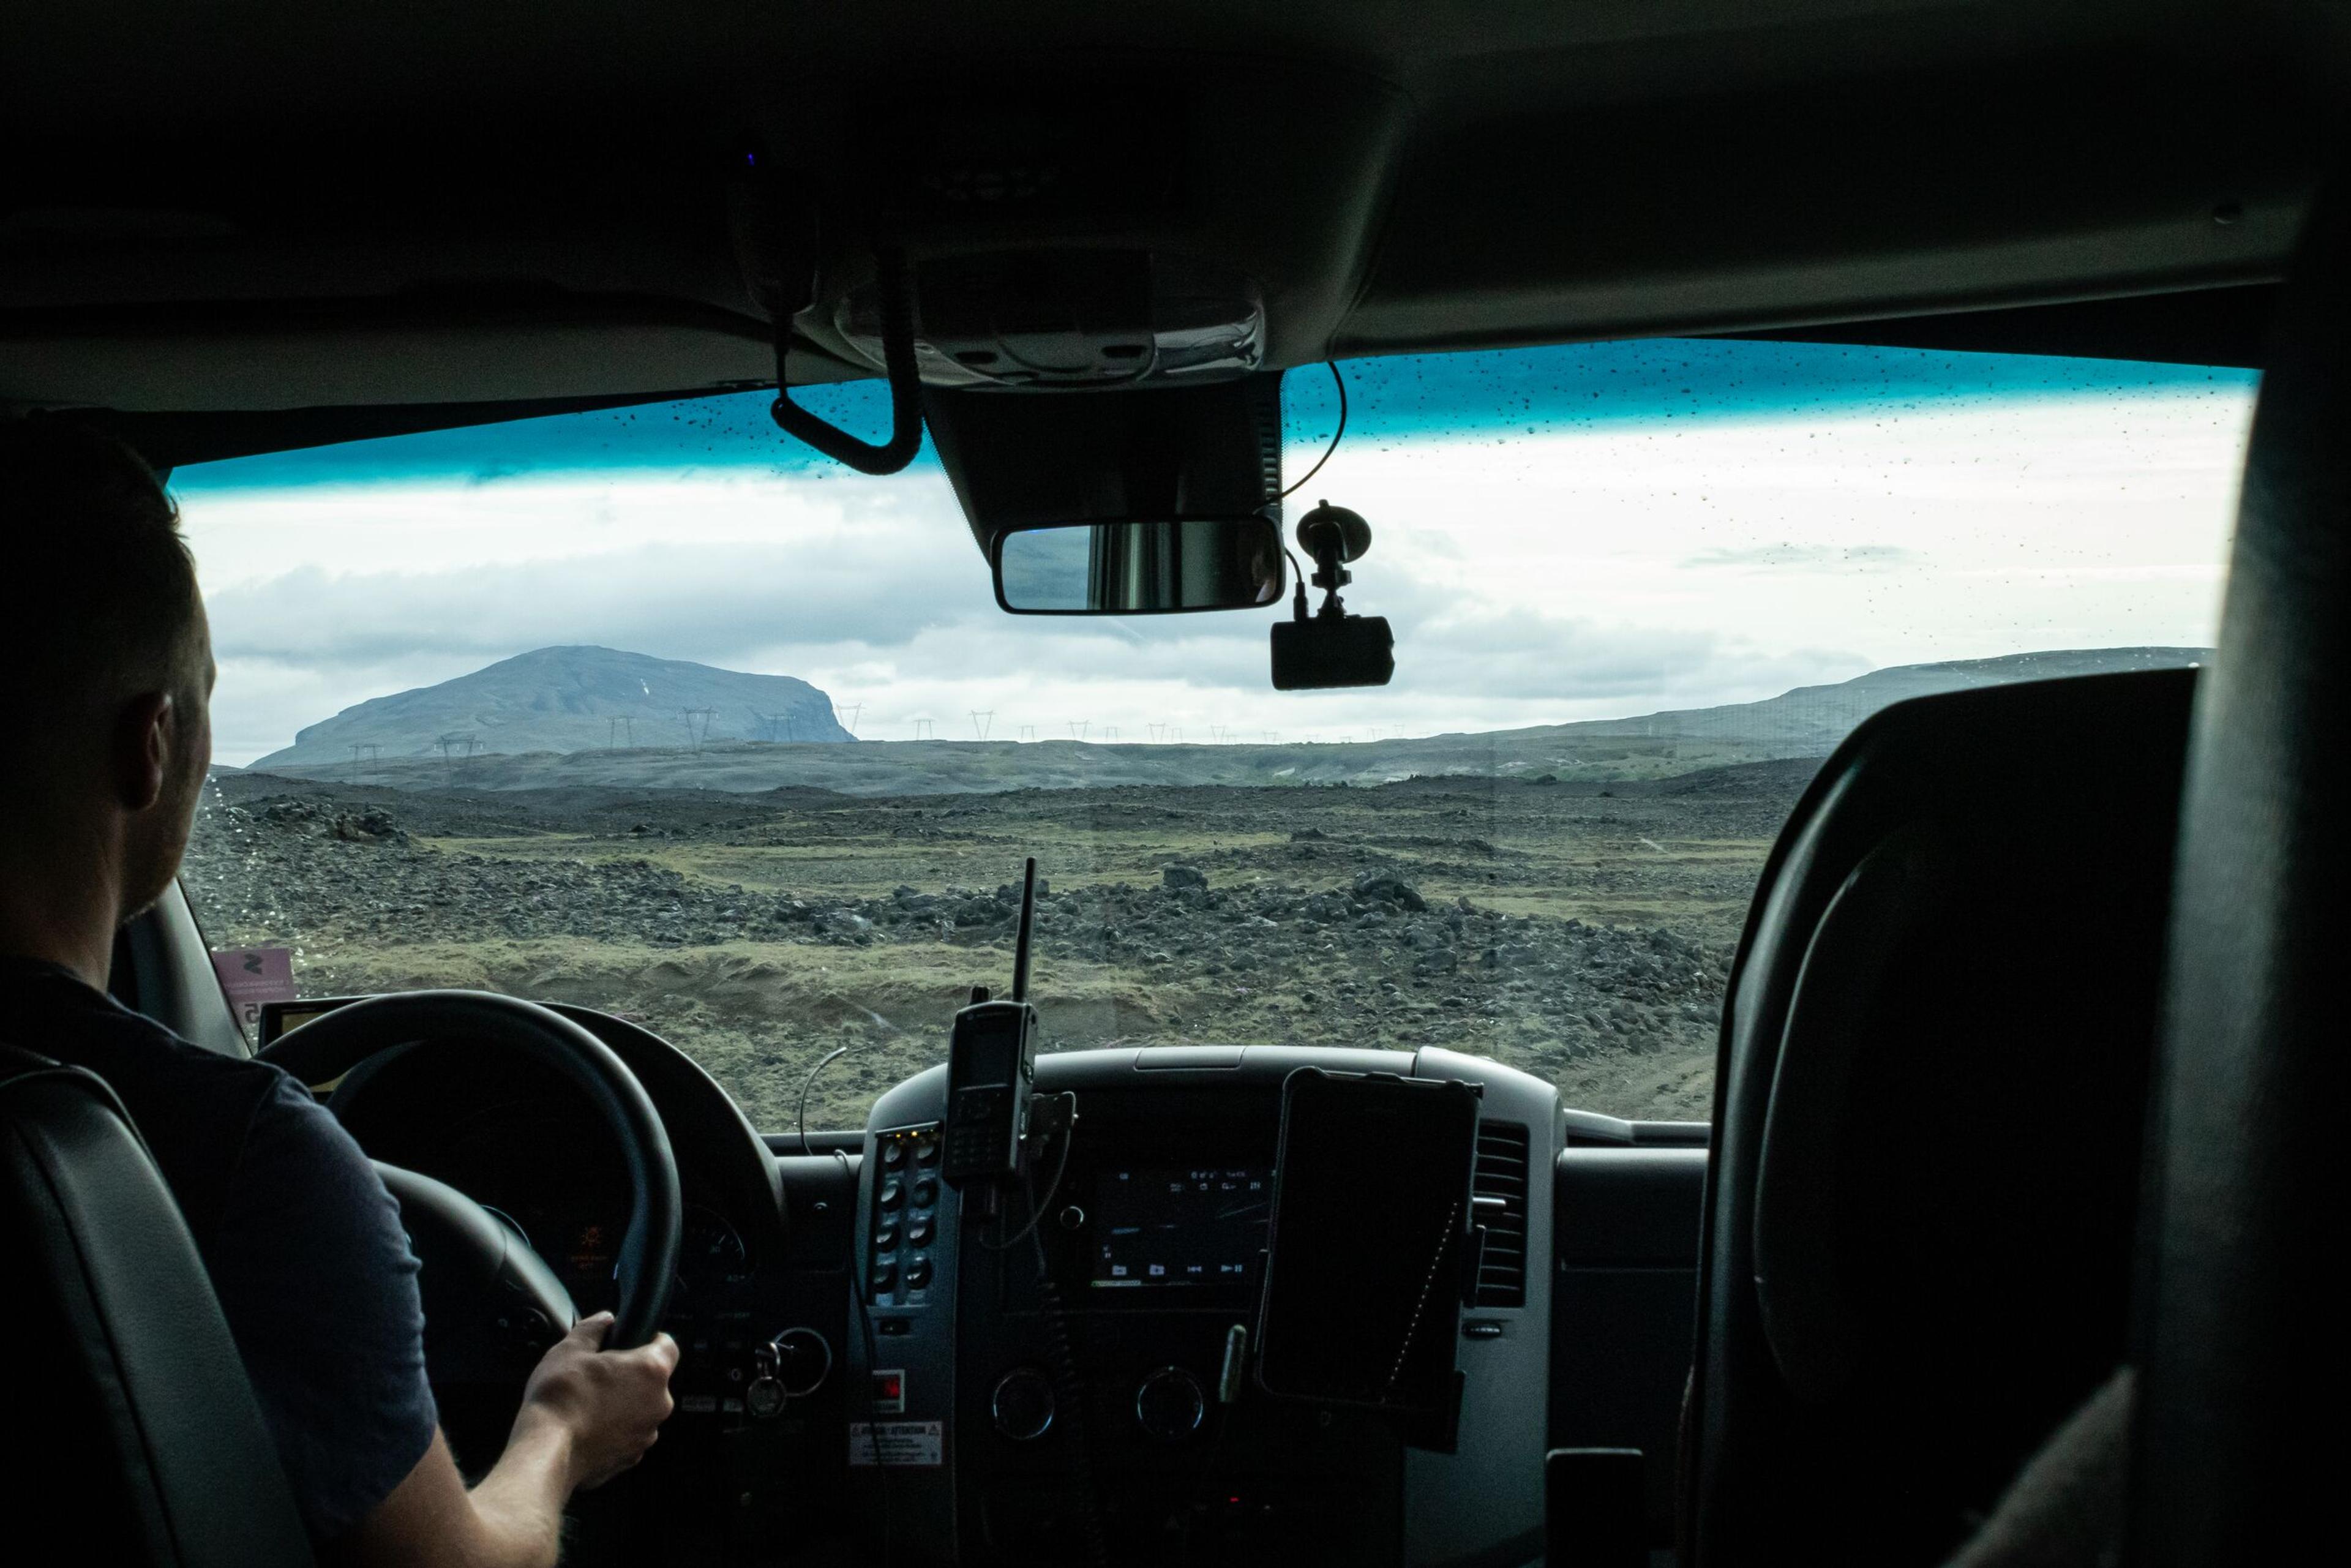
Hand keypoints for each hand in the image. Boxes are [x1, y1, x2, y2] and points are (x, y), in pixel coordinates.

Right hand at [512, 1311, 677, 1491]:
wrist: (545, 1452)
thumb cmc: (560, 1399)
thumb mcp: (570, 1348)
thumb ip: (594, 1328)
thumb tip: (605, 1320)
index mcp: (651, 1371)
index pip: (668, 1345)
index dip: (650, 1339)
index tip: (632, 1341)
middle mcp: (658, 1404)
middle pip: (653, 1380)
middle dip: (630, 1375)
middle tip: (599, 1374)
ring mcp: (646, 1434)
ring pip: (640, 1409)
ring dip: (622, 1403)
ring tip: (589, 1402)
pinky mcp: (631, 1458)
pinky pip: (627, 1434)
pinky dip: (613, 1429)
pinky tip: (587, 1426)